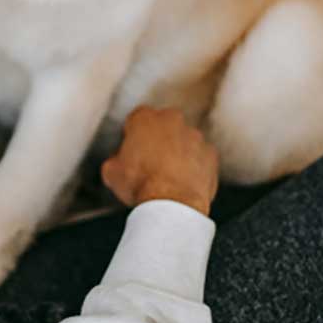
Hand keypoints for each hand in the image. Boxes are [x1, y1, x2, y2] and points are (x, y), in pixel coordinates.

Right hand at [101, 106, 219, 215]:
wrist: (172, 204)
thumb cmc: (140, 184)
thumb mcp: (111, 172)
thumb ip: (114, 159)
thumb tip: (117, 162)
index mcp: (144, 118)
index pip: (136, 119)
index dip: (133, 136)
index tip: (132, 150)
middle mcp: (172, 120)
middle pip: (163, 125)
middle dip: (158, 139)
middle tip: (150, 162)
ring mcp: (195, 135)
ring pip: (184, 140)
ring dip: (178, 152)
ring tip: (169, 176)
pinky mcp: (211, 154)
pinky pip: (201, 157)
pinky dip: (195, 166)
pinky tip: (185, 183)